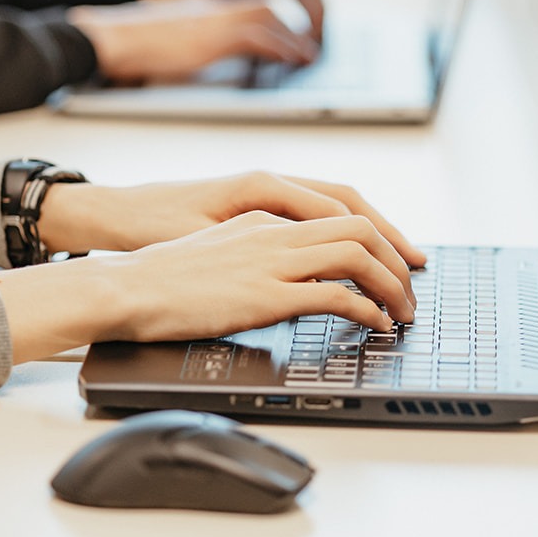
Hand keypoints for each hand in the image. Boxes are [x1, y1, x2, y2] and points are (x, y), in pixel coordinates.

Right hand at [0, 212, 416, 361]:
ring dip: (392, 285)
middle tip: (411, 290)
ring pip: (359, 254)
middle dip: (397, 258)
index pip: (340, 210)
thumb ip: (255, 255)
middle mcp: (274, 230)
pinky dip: (368, 311)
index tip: (399, 260)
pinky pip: (337, 295)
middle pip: (361, 225)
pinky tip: (375, 326)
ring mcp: (273, 260)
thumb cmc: (160, 280)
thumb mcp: (216, 252)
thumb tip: (284, 278)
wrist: (126, 288)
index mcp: (263, 217)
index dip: (381, 234)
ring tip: (402, 313)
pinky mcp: (268, 294)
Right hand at [70, 0, 318, 82]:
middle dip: (295, 26)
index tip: (296, 42)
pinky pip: (256, 35)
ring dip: (293, 38)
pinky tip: (293, 60)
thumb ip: (199, 48)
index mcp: (205, 10)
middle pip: (267, 5)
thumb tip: (210, 62)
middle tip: (311, 50)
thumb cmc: (134, 47)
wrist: (109, 38)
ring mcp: (211, 18)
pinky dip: (280, 46)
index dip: (279, 23)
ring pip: (268, 17)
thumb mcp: (175, 46)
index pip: (252, 6)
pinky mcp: (209, 34)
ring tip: (310, 57)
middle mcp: (212, 8)